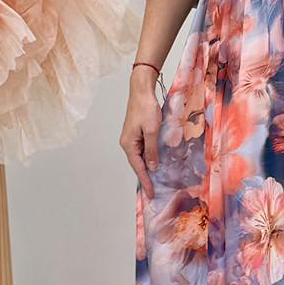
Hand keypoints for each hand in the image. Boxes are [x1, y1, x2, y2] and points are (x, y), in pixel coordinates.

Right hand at [120, 75, 162, 198]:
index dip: (146, 181)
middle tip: (153, 192)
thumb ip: (152, 150)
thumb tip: (152, 167)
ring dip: (148, 168)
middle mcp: (127, 143)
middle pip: (137, 164)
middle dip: (145, 178)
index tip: (151, 194)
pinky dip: (149, 158)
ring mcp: (132, 138)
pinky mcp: (137, 133)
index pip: (138, 168)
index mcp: (128, 144)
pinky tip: (155, 162)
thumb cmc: (146, 109)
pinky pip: (143, 149)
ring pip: (141, 157)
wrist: (141, 90)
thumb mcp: (152, 131)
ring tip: (155, 181)